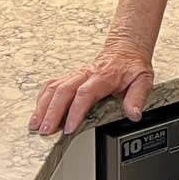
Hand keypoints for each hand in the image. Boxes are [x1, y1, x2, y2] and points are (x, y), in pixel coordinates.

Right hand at [31, 38, 154, 135]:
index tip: (69, 128)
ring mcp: (76, 75)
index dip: (75, 111)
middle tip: (45, 130)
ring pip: (54, 87)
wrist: (125, 49)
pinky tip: (38, 110)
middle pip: (63, 91)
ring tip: (35, 124)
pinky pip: (52, 85)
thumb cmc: (132, 66)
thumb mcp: (143, 80)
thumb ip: (137, 97)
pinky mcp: (70, 77)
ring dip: (42, 106)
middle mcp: (86, 74)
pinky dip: (42, 98)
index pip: (85, 94)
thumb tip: (133, 114)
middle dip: (52, 112)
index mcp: (103, 76)